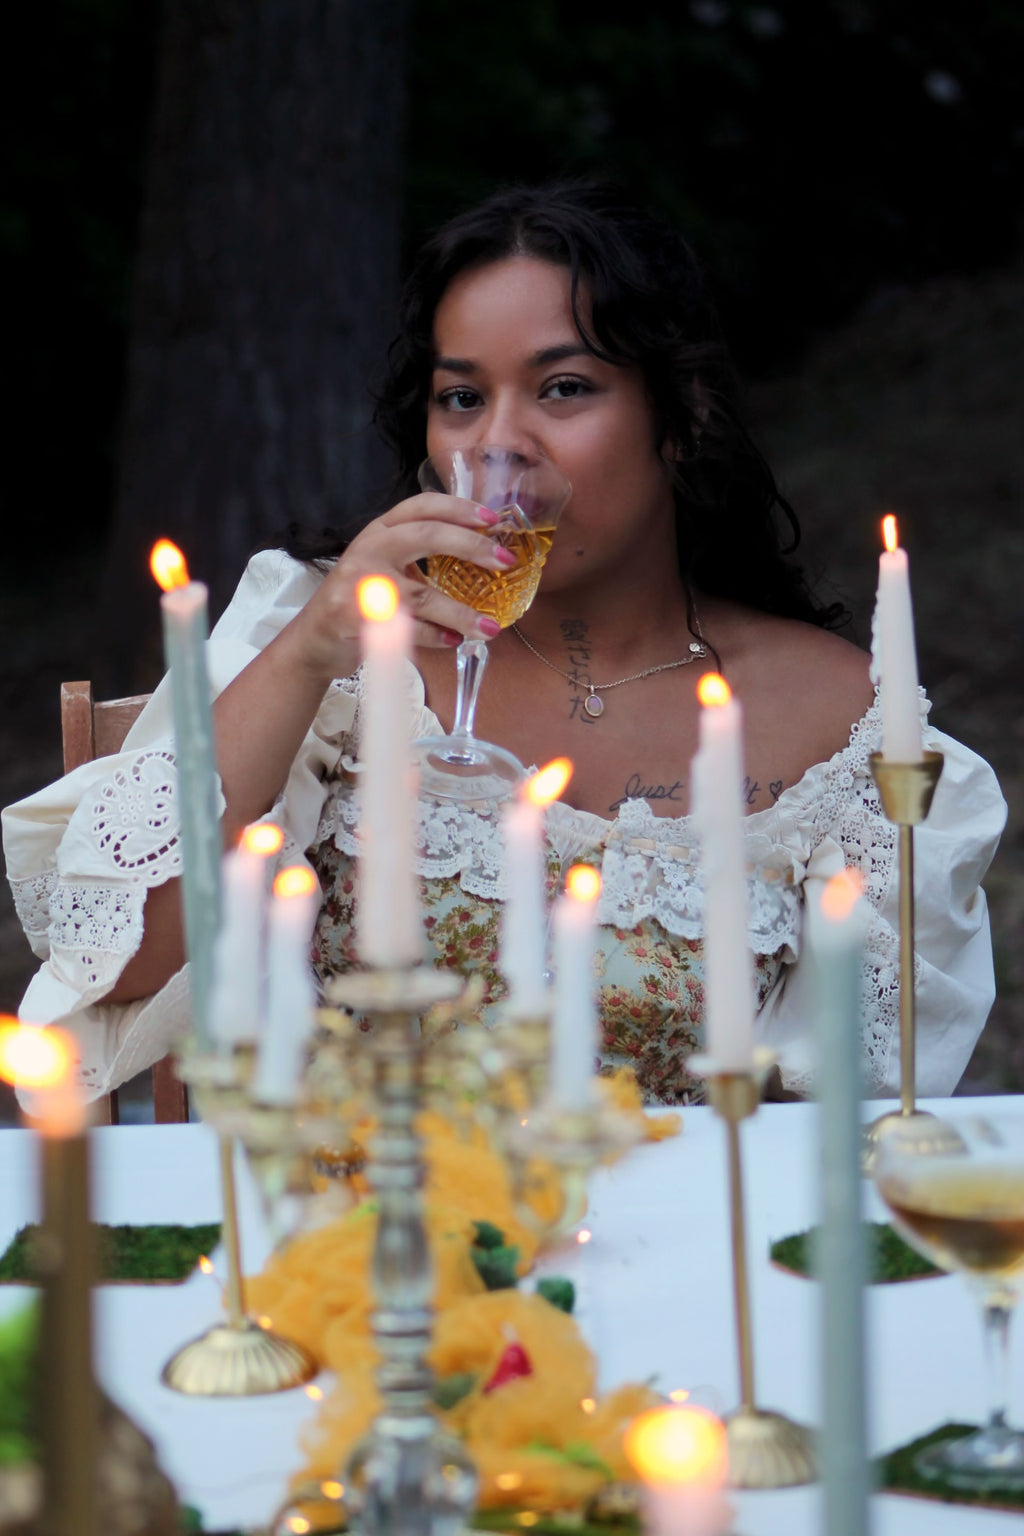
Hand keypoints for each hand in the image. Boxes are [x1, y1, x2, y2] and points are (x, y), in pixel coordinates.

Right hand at [286, 492, 512, 682]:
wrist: (314, 640)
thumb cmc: (358, 600)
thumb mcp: (383, 565)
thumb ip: (419, 556)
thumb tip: (483, 555)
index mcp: (379, 531)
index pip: (421, 506)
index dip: (459, 508)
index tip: (492, 518)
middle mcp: (368, 549)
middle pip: (426, 536)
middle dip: (471, 546)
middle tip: (505, 561)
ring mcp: (360, 584)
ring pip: (421, 595)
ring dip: (460, 612)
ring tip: (489, 627)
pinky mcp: (356, 618)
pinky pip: (406, 629)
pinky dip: (435, 637)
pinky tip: (453, 640)